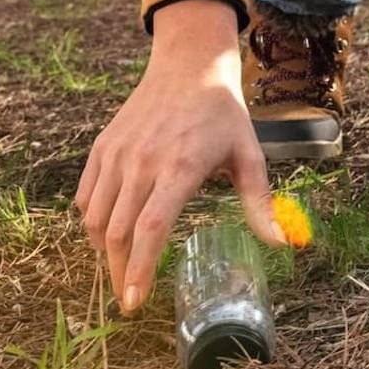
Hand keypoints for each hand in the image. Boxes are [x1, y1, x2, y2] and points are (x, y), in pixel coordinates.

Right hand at [76, 0, 285, 314]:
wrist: (189, 67)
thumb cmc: (223, 115)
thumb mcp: (250, 156)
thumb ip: (261, 203)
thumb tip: (282, 244)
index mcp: (180, 167)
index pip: (151, 228)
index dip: (140, 269)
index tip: (135, 301)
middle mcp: (142, 162)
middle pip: (118, 232)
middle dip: (119, 273)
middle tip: (128, 299)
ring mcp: (117, 154)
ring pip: (95, 218)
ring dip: (103, 253)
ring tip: (120, 272)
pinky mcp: (102, 147)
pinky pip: (86, 196)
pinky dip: (91, 223)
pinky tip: (107, 237)